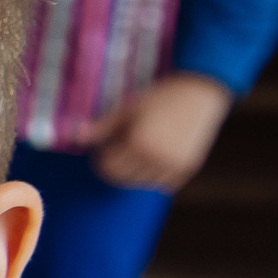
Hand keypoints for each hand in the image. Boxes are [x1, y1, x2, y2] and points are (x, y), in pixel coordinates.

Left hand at [87, 73, 231, 192]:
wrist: (200, 93)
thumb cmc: (160, 97)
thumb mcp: (128, 109)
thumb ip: (102, 127)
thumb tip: (76, 138)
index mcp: (138, 142)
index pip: (106, 167)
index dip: (103, 156)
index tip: (108, 143)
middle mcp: (156, 158)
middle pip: (121, 178)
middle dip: (116, 165)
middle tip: (124, 145)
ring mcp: (173, 166)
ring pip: (140, 183)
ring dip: (135, 171)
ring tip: (143, 146)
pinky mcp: (187, 170)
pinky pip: (161, 184)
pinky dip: (154, 174)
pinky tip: (159, 153)